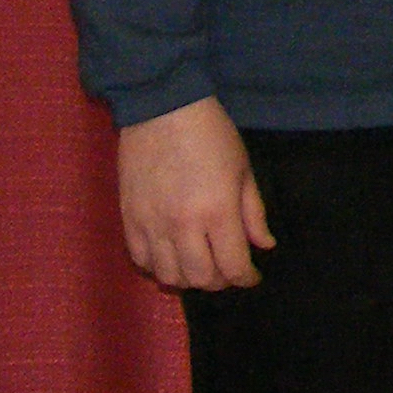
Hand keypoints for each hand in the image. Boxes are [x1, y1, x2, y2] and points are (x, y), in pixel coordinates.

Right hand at [116, 97, 273, 290]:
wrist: (163, 111)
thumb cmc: (212, 136)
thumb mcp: (244, 170)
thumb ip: (254, 214)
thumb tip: (264, 246)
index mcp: (217, 212)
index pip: (232, 266)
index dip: (246, 278)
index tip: (252, 276)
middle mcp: (182, 226)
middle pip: (200, 278)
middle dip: (220, 281)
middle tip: (229, 270)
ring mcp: (151, 225)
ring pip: (168, 276)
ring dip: (188, 279)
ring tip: (201, 266)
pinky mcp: (128, 219)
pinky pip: (141, 260)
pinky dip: (158, 267)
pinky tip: (172, 257)